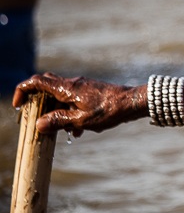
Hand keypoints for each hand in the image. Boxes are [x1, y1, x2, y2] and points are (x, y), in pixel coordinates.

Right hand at [13, 72, 138, 134]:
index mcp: (67, 88)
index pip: (36, 82)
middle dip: (40, 105)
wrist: (134, 102)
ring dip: (58, 113)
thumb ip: (59, 121)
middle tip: (40, 121)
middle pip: (46, 88)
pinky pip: (73, 102)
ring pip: (61, 98)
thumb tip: (39, 124)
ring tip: (64, 131)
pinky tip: (78, 130)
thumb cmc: (111, 110)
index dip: (23, 91)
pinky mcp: (90, 93)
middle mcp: (72, 84)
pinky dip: (70, 114)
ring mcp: (82, 88)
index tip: (19, 106)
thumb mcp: (82, 120)